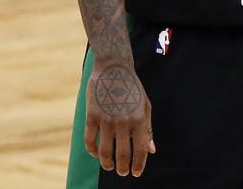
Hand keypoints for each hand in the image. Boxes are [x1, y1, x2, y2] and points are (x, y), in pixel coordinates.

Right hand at [84, 62, 155, 176]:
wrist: (113, 68)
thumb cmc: (132, 88)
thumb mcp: (145, 106)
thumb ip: (148, 129)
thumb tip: (152, 150)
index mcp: (139, 119)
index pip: (140, 150)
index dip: (139, 165)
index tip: (136, 173)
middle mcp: (123, 122)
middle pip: (122, 155)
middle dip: (123, 168)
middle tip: (123, 172)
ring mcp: (106, 120)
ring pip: (105, 152)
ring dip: (107, 164)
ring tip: (110, 167)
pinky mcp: (91, 116)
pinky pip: (90, 141)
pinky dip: (92, 151)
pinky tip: (96, 154)